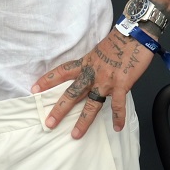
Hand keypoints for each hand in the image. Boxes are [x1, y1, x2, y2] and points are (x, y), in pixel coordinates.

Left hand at [31, 30, 153, 138]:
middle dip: (60, 109)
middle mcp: (92, 73)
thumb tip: (92, 73)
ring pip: (91, 103)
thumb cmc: (120, 40)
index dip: (47, 80)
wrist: (136, 34)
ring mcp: (106, 80)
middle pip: (72, 93)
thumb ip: (94, 64)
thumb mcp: (100, 50)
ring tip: (75, 134)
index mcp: (86, 63)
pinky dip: (118, 117)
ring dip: (83, 120)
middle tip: (49, 123)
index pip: (62, 72)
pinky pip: (118, 105)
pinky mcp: (121, 85)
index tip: (34, 88)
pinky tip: (117, 128)